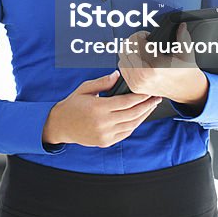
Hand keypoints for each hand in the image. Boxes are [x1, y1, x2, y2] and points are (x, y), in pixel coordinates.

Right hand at [42, 72, 161, 147]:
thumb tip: (118, 75)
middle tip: (156, 98)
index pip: (126, 102)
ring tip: (151, 106)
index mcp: (98, 108)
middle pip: (132, 114)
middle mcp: (103, 123)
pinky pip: (125, 133)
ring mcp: (105, 134)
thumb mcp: (85, 88)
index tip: (148, 91)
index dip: (140, 96)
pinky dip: (134, 124)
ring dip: (143, 115)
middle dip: (147, 105)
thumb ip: (102, 82)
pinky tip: (139, 116)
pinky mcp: (106, 142)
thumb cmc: (73, 104)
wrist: (61, 125)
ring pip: (132, 125)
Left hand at [118, 24, 209, 106]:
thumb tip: (181, 25)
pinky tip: (138, 59)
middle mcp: (143, 76)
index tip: (147, 36)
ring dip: (130, 50)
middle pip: (126, 47)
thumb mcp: (187, 53)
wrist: (185, 90)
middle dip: (135, 41)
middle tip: (144, 42)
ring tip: (141, 50)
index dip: (141, 35)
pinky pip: (122, 67)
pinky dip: (127, 60)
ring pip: (122, 56)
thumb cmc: (185, 71)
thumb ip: (183, 37)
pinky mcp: (134, 86)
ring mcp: (137, 82)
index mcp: (155, 67)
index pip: (135, 41)